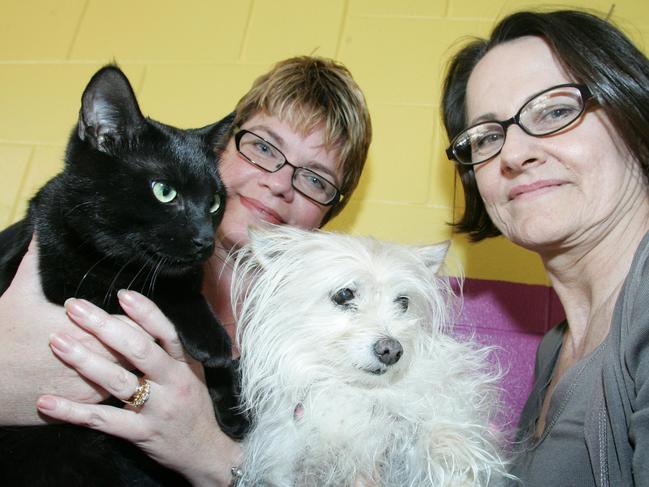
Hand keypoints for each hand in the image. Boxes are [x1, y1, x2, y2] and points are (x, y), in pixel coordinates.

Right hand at [0, 237, 121, 424]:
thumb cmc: (0, 337)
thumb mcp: (19, 295)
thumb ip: (34, 263)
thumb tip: (38, 230)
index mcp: (87, 331)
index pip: (133, 325)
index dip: (136, 318)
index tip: (131, 312)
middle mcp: (96, 361)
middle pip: (137, 350)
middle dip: (138, 341)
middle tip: (136, 332)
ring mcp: (90, 388)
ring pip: (129, 375)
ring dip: (132, 365)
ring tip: (131, 354)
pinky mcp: (82, 407)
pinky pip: (112, 396)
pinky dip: (116, 385)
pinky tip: (117, 376)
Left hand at [37, 290, 241, 486]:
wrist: (205, 450)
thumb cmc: (193, 404)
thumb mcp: (192, 372)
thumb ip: (170, 349)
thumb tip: (142, 317)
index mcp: (185, 364)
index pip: (166, 333)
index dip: (146, 312)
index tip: (122, 294)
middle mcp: (173, 382)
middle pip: (138, 350)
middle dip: (104, 326)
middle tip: (74, 307)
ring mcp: (157, 409)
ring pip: (118, 382)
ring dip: (85, 361)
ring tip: (57, 342)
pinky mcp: (141, 433)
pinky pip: (103, 420)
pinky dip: (73, 412)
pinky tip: (48, 402)